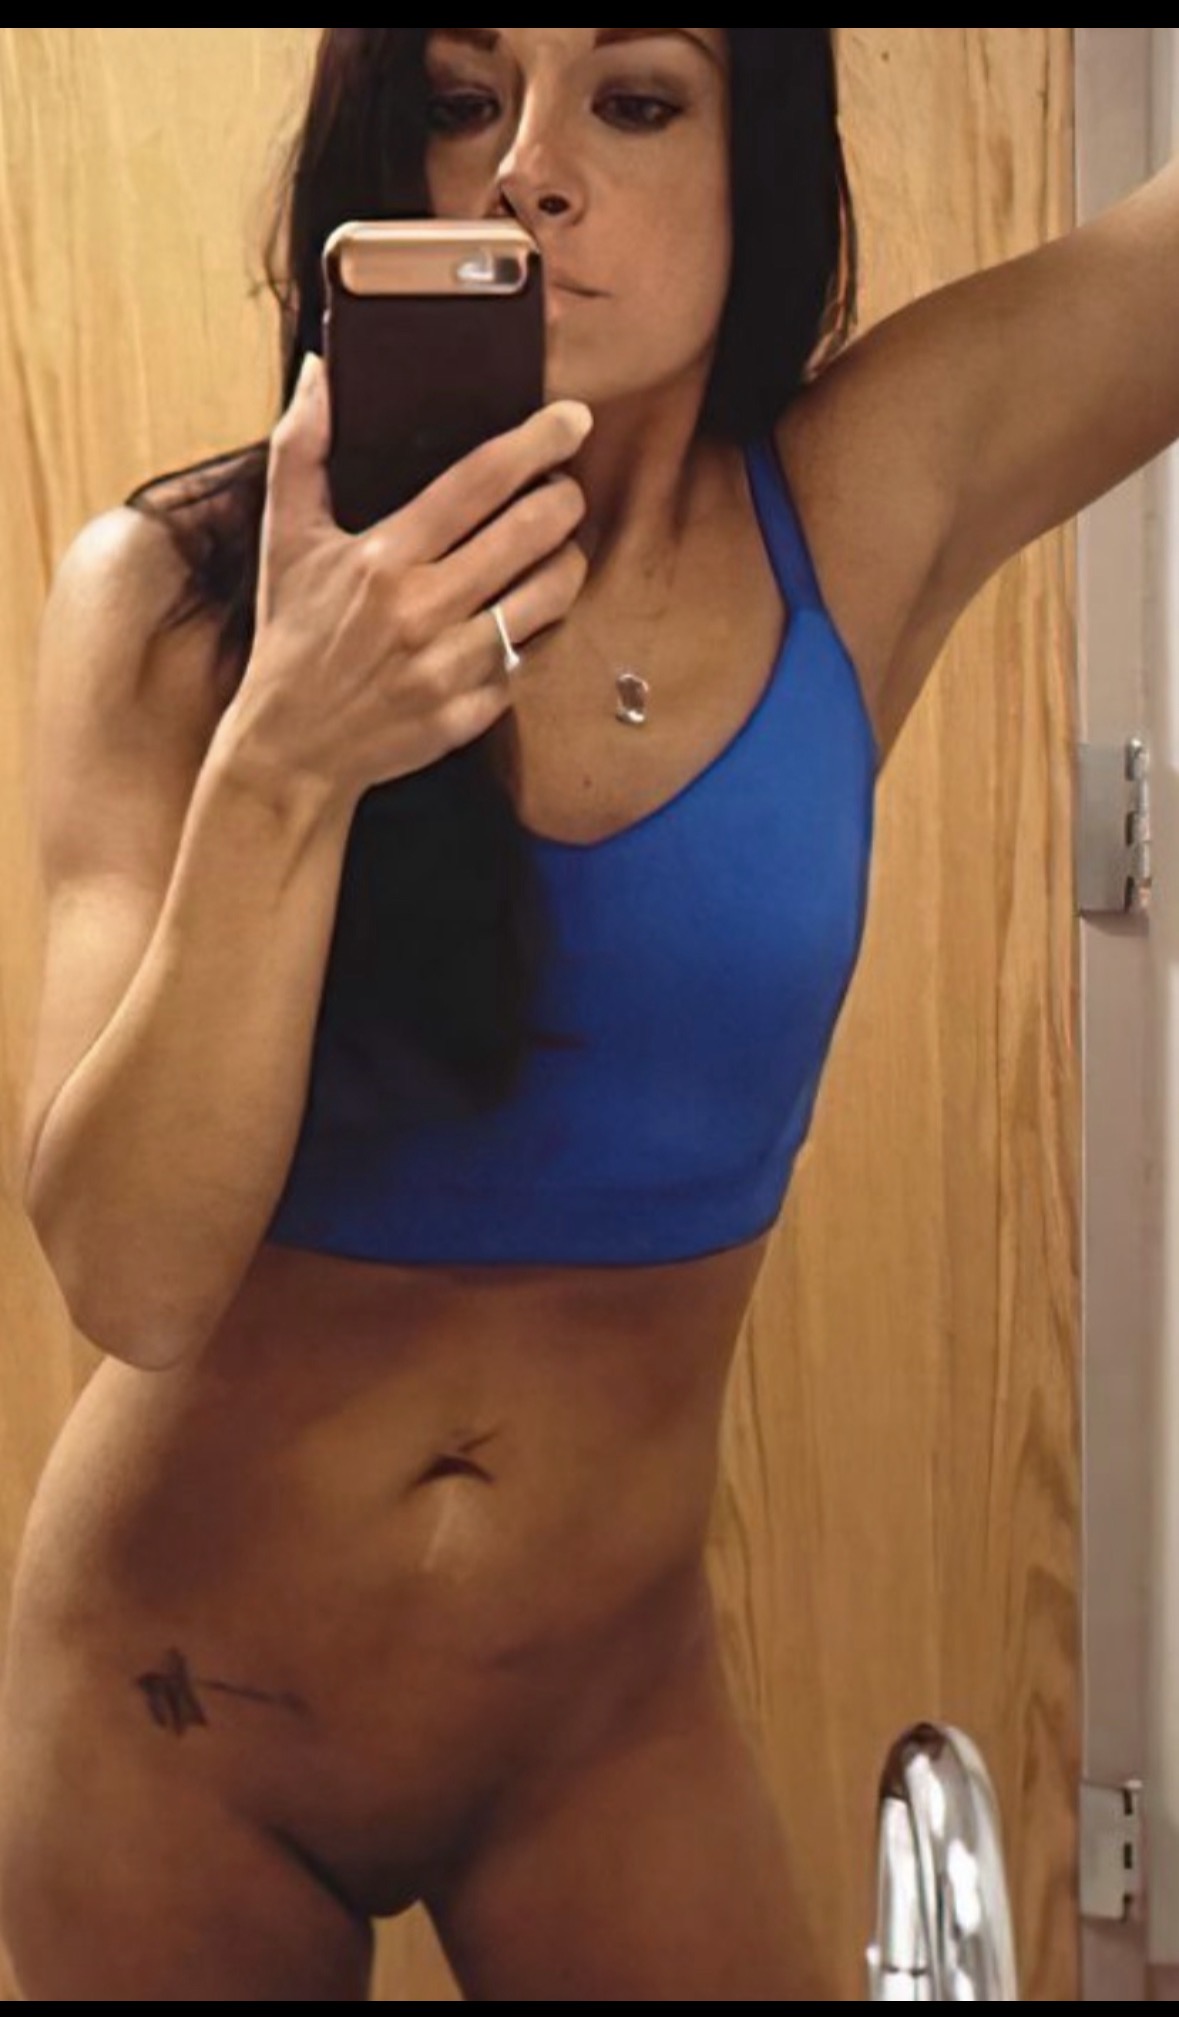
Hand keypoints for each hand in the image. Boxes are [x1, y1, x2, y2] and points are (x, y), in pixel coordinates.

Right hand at [229, 353, 593, 814]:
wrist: (290, 749)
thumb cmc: (293, 636)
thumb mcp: (285, 538)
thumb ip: (301, 448)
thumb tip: (320, 371)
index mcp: (382, 558)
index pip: (478, 481)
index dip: (536, 442)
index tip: (572, 420)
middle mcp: (422, 610)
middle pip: (532, 533)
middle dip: (564, 501)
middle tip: (563, 493)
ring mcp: (451, 667)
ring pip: (551, 596)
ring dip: (567, 564)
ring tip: (554, 551)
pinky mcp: (470, 714)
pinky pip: (535, 658)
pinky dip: (542, 631)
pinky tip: (528, 615)